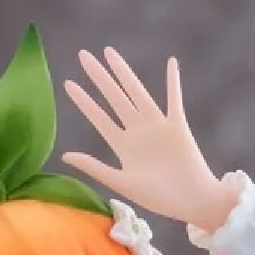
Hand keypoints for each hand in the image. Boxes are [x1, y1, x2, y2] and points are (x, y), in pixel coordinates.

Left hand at [63, 48, 237, 233]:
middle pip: (114, 98)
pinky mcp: (177, 126)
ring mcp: (157, 126)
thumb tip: (64, 156)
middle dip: (99, 77)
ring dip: (124, 72)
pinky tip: (171, 62)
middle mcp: (138, 132)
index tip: (68, 83)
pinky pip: (174, 99)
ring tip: (109, 52)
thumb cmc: (158, 198)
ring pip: (137, 92)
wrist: (190, 202)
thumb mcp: (121, 183)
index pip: (99, 118)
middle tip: (83, 55)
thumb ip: (94, 167)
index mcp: (123, 146)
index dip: (84, 101)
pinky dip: (173, 82)